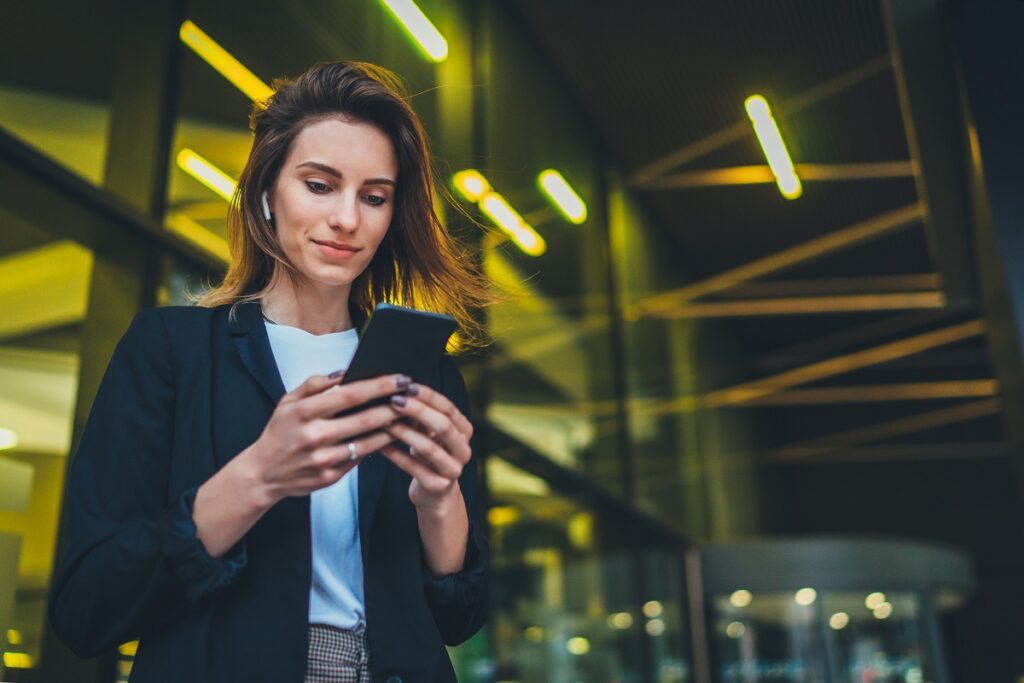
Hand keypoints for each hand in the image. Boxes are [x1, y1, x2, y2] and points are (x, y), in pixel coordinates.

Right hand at [241, 372, 409, 503]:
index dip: (380, 386)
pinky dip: (377, 446)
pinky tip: (390, 435)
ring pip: (369, 441)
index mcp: (305, 412)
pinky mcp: (331, 477)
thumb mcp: (288, 402)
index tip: (401, 378)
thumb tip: (344, 372)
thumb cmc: (279, 431)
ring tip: (409, 416)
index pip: (351, 394)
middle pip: (366, 419)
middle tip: (415, 396)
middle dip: (395, 406)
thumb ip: (314, 384)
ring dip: (393, 428)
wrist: (263, 473)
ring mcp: (324, 459)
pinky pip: (361, 458)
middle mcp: (315, 436)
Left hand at [379, 382, 473, 514]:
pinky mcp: (437, 486)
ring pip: (428, 447)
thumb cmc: (429, 455)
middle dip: (418, 411)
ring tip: (383, 421)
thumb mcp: (429, 433)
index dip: (429, 396)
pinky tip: (379, 445)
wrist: (435, 494)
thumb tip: (398, 390)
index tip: (407, 386)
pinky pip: (413, 467)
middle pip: (443, 425)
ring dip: (403, 432)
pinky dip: (395, 455)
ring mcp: (453, 470)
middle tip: (395, 400)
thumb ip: (421, 415)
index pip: (449, 408)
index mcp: (464, 432)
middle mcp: (464, 450)